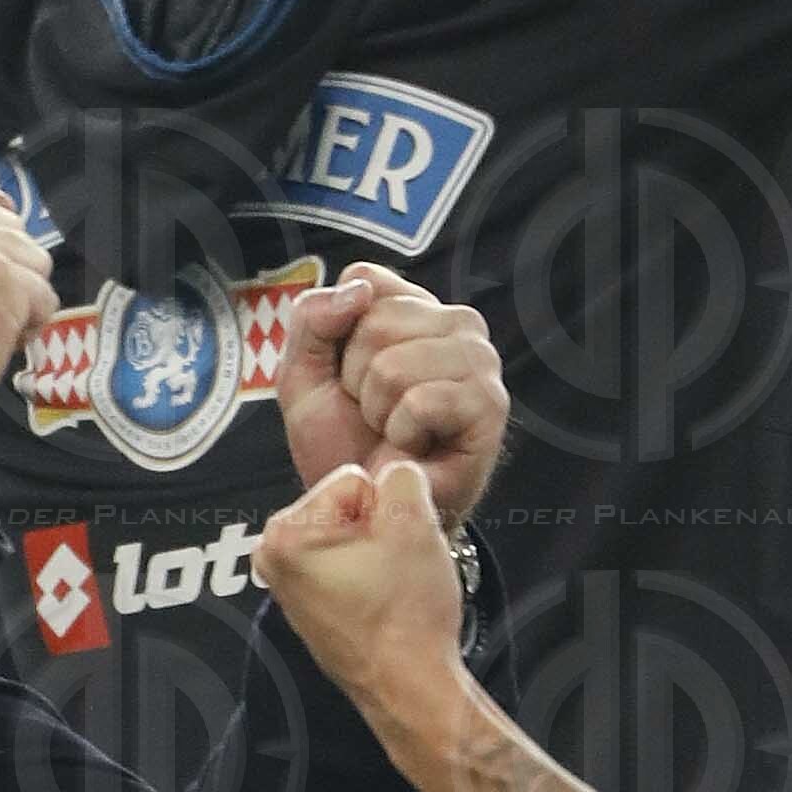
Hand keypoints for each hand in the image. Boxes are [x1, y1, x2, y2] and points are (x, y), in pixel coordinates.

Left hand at [253, 455, 476, 772]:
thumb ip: (403, 476)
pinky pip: (347, 569)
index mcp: (285, 534)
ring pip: (350, 537)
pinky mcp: (310, 609)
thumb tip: (396, 474)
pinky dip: (369, 577)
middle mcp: (273, 560)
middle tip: (394, 568)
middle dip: (378, 529)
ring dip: (377, 552)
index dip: (386, 509)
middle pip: (346, 508)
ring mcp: (288, 588)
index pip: (354, 480)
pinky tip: (383, 604)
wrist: (411, 688)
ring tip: (390, 587)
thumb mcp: (414, 523)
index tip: (394, 548)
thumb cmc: (406, 616)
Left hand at [274, 268, 507, 522]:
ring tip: (394, 430)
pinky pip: (421, 402)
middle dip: (357, 379)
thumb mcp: (303, 376)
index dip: (339, 338)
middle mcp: (455, 323)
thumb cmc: (344, 446)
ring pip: (395, 363)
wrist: (367, 511)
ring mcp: (478, 360)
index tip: (350, 378)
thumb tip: (358, 291)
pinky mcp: (488, 404)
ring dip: (378, 410)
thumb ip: (312, 319)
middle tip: (375, 413)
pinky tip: (416, 446)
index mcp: (414, 307)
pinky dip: (402, 433)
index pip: (364, 280)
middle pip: (377, 320)